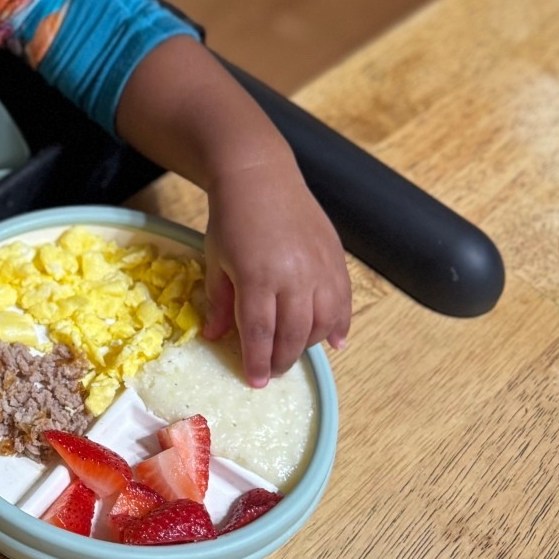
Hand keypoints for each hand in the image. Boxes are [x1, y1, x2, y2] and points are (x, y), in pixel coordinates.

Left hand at [201, 157, 351, 386]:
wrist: (261, 177)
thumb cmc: (231, 218)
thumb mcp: (215, 259)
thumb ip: (220, 301)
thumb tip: (216, 337)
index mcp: (257, 277)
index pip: (260, 332)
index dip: (258, 361)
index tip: (255, 381)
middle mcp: (293, 276)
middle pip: (293, 334)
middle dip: (282, 360)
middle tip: (273, 373)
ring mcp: (319, 268)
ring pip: (323, 322)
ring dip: (308, 345)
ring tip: (294, 353)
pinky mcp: (336, 259)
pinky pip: (343, 302)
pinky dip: (340, 325)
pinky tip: (335, 342)